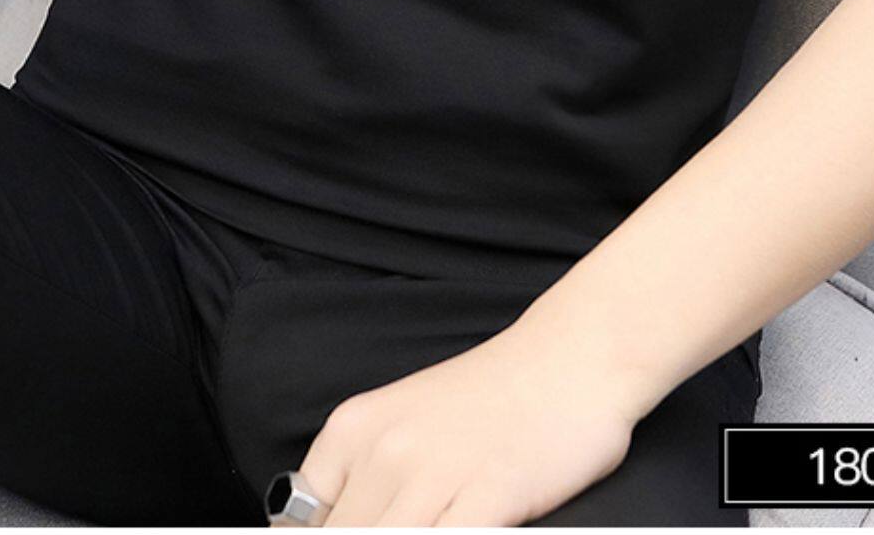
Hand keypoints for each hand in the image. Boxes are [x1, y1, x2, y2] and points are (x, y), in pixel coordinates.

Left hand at [288, 319, 641, 525]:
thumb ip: (365, 476)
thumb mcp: (405, 420)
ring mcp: (434, 474)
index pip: (300, 521)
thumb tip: (329, 525)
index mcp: (352, 430)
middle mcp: (383, 451)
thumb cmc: (497, 396)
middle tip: (409, 531)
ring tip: (428, 533)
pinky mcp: (490, 493)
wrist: (574, 355)